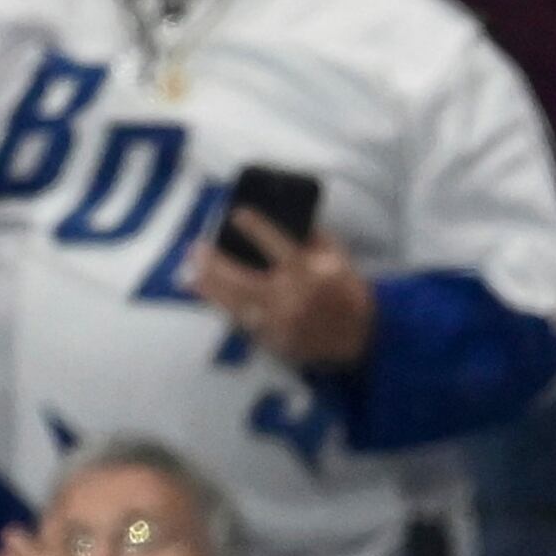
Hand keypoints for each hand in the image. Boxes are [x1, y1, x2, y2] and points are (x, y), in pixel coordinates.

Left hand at [191, 216, 378, 370]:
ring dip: (207, 286)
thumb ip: (315, 241)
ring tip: (192, 271)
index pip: (276, 245)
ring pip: (231, 303)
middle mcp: (289, 299)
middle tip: (197, 248)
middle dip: (213, 262)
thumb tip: (287, 219)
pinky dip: (222, 306)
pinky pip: (239, 321)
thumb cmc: (349, 296)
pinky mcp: (271, 341)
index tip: (238, 214)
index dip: (255, 227)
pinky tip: (209, 295)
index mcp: (309, 275)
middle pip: (239, 279)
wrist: (362, 341)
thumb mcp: (342, 262)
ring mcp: (277, 323)